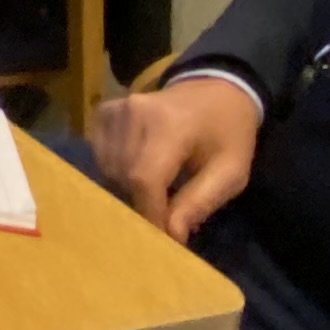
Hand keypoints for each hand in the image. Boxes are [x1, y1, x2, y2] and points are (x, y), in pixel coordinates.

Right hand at [88, 72, 260, 240]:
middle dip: (142, 203)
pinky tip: (136, 171)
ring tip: (153, 192)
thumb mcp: (230, 172)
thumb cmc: (227, 134)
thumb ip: (199, 202)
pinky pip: (99, 153)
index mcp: (171, 124)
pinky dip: (114, 170)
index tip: (162, 240)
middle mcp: (135, 112)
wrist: (217, 90)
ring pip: (108, 167)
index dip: (149, 213)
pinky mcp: (105, 111)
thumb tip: (170, 236)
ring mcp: (116, 109)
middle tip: (163, 217)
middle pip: (123, 176)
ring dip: (127, 189)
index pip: (145, 178)